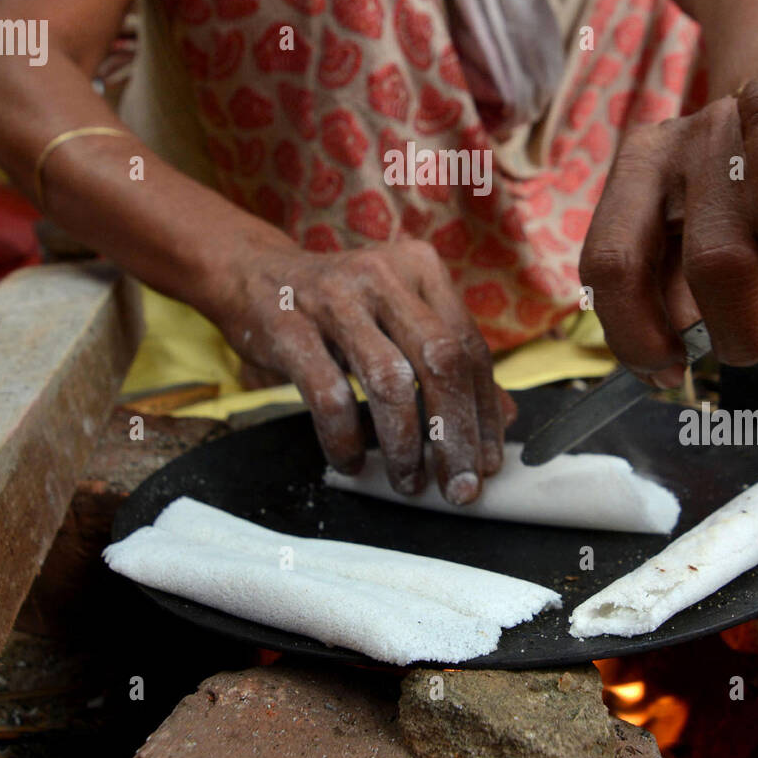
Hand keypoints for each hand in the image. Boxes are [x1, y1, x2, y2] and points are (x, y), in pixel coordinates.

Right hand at [214, 237, 510, 503]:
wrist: (254, 275)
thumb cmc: (341, 306)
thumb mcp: (399, 317)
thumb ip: (449, 359)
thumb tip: (503, 417)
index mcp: (421, 269)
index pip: (469, 346)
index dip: (484, 410)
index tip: (488, 462)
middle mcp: (384, 276)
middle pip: (440, 362)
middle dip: (455, 434)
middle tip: (460, 487)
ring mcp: (334, 298)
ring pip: (389, 381)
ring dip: (404, 444)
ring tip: (409, 482)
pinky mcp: (290, 326)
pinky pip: (328, 394)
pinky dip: (345, 438)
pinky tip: (351, 462)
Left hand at [580, 11, 757, 376]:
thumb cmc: (733, 185)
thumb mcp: (685, 232)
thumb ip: (669, 286)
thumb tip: (662, 358)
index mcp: (642, 170)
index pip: (614, 261)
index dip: (638, 332)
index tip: (668, 369)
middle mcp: (694, 132)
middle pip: (712, 240)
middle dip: (734, 314)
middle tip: (747, 338)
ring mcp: (757, 89)